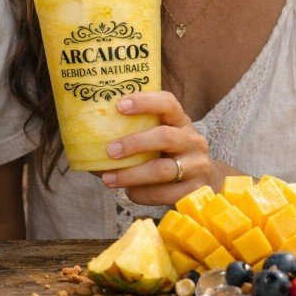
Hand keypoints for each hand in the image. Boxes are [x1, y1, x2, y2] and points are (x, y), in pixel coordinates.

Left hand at [99, 91, 221, 205]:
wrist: (206, 180)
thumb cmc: (170, 154)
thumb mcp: (160, 136)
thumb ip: (136, 134)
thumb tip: (89, 144)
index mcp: (180, 120)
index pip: (168, 103)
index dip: (145, 102)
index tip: (119, 105)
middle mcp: (192, 140)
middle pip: (165, 137)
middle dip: (134, 143)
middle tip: (110, 151)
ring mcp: (197, 166)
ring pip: (163, 170)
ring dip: (132, 175)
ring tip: (108, 179)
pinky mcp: (196, 190)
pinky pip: (165, 194)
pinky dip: (143, 194)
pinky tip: (129, 192)